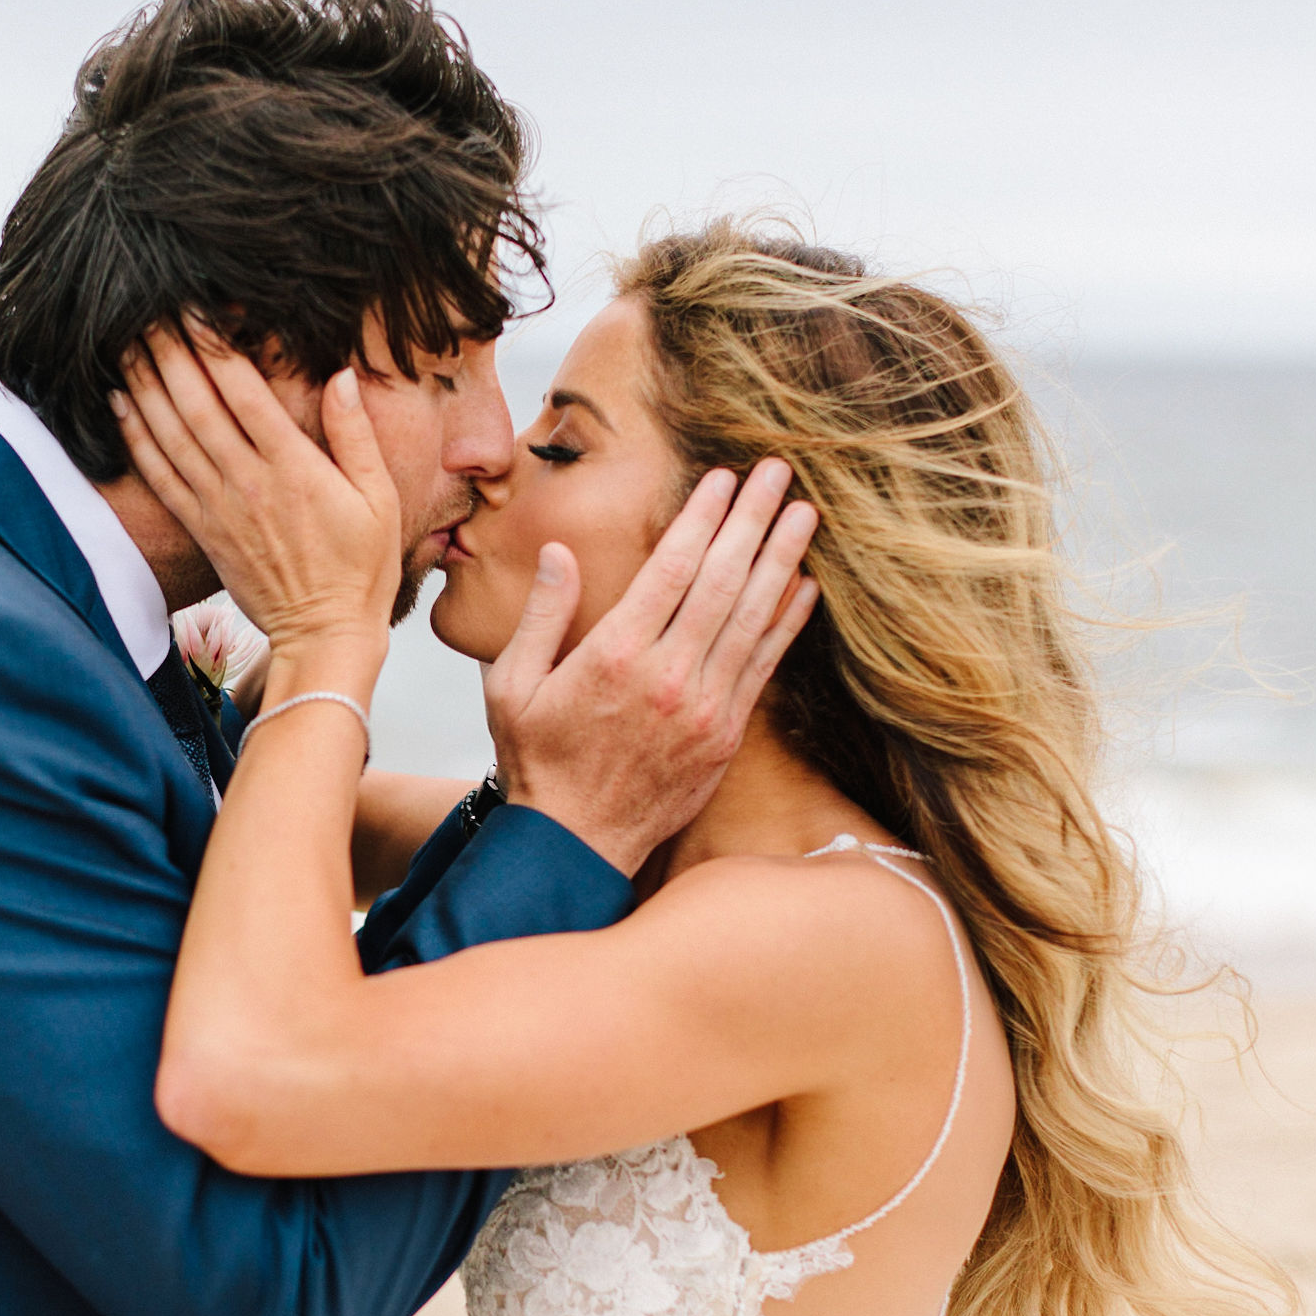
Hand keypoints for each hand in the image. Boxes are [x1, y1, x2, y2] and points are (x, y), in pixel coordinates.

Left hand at [115, 324, 399, 670]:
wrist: (325, 635)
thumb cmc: (361, 566)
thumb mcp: (379, 497)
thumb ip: (355, 434)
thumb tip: (340, 375)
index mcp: (293, 467)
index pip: (244, 391)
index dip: (215, 345)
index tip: (196, 307)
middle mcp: (248, 482)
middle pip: (196, 404)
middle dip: (169, 353)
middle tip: (147, 310)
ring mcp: (220, 507)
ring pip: (171, 435)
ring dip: (144, 385)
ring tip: (126, 342)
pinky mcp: (204, 531)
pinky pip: (161, 477)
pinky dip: (136, 438)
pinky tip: (119, 405)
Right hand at [486, 462, 820, 874]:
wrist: (573, 843)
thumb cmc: (535, 759)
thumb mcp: (510, 684)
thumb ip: (541, 616)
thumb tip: (559, 553)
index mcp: (614, 655)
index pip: (673, 568)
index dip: (704, 517)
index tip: (723, 477)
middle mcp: (668, 676)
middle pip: (724, 581)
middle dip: (753, 520)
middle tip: (779, 473)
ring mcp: (704, 707)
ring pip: (753, 618)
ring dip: (782, 559)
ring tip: (804, 514)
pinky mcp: (725, 734)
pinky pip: (764, 666)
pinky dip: (787, 623)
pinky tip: (805, 585)